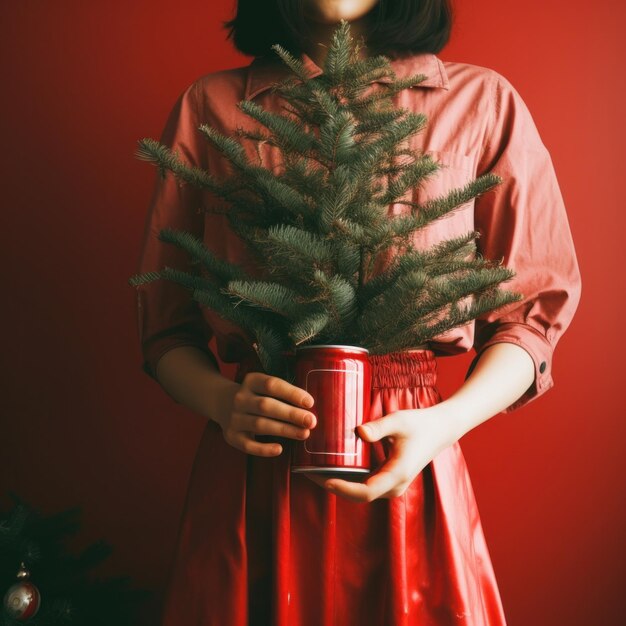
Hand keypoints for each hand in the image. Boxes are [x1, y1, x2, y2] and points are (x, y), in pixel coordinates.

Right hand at [217, 371, 316, 456]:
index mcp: (251, 381)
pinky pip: (247, 445)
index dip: (292, 393)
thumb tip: (310, 408)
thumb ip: (285, 394)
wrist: (223, 403)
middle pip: (266, 405)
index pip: (272, 385)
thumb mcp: (265, 387)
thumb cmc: (256, 396)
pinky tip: (279, 449)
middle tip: (311, 421)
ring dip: (284, 430)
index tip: (310, 403)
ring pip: (260, 424)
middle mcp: (240, 398)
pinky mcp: (231, 436)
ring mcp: (234, 418)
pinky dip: (263, 449)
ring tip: (304, 434)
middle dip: (291, 414)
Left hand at [305, 404, 458, 501]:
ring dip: (338, 485)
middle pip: (359, 495)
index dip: (343, 488)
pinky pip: (365, 486)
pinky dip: (347, 480)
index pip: (366, 491)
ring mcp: (392, 485)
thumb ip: (378, 427)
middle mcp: (395, 485)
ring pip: (361, 493)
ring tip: (313, 470)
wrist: (440, 431)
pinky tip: (330, 467)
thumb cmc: (419, 424)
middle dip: (333, 487)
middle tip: (308, 472)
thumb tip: (358, 432)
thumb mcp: (399, 421)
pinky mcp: (389, 481)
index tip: (324, 478)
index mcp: (398, 473)